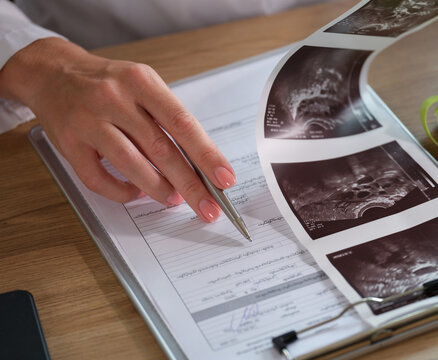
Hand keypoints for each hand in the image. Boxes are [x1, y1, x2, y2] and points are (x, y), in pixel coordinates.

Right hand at [0, 37, 234, 221]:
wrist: (51, 72)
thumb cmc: (107, 83)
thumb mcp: (142, 85)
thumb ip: (167, 118)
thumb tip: (199, 163)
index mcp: (141, 82)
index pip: (182, 123)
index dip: (207, 155)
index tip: (224, 178)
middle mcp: (114, 98)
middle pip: (161, 149)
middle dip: (190, 184)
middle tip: (209, 207)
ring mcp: (88, 121)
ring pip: (131, 164)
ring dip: (158, 189)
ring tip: (174, 200)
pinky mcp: (68, 143)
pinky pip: (98, 178)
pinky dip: (121, 192)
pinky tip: (135, 193)